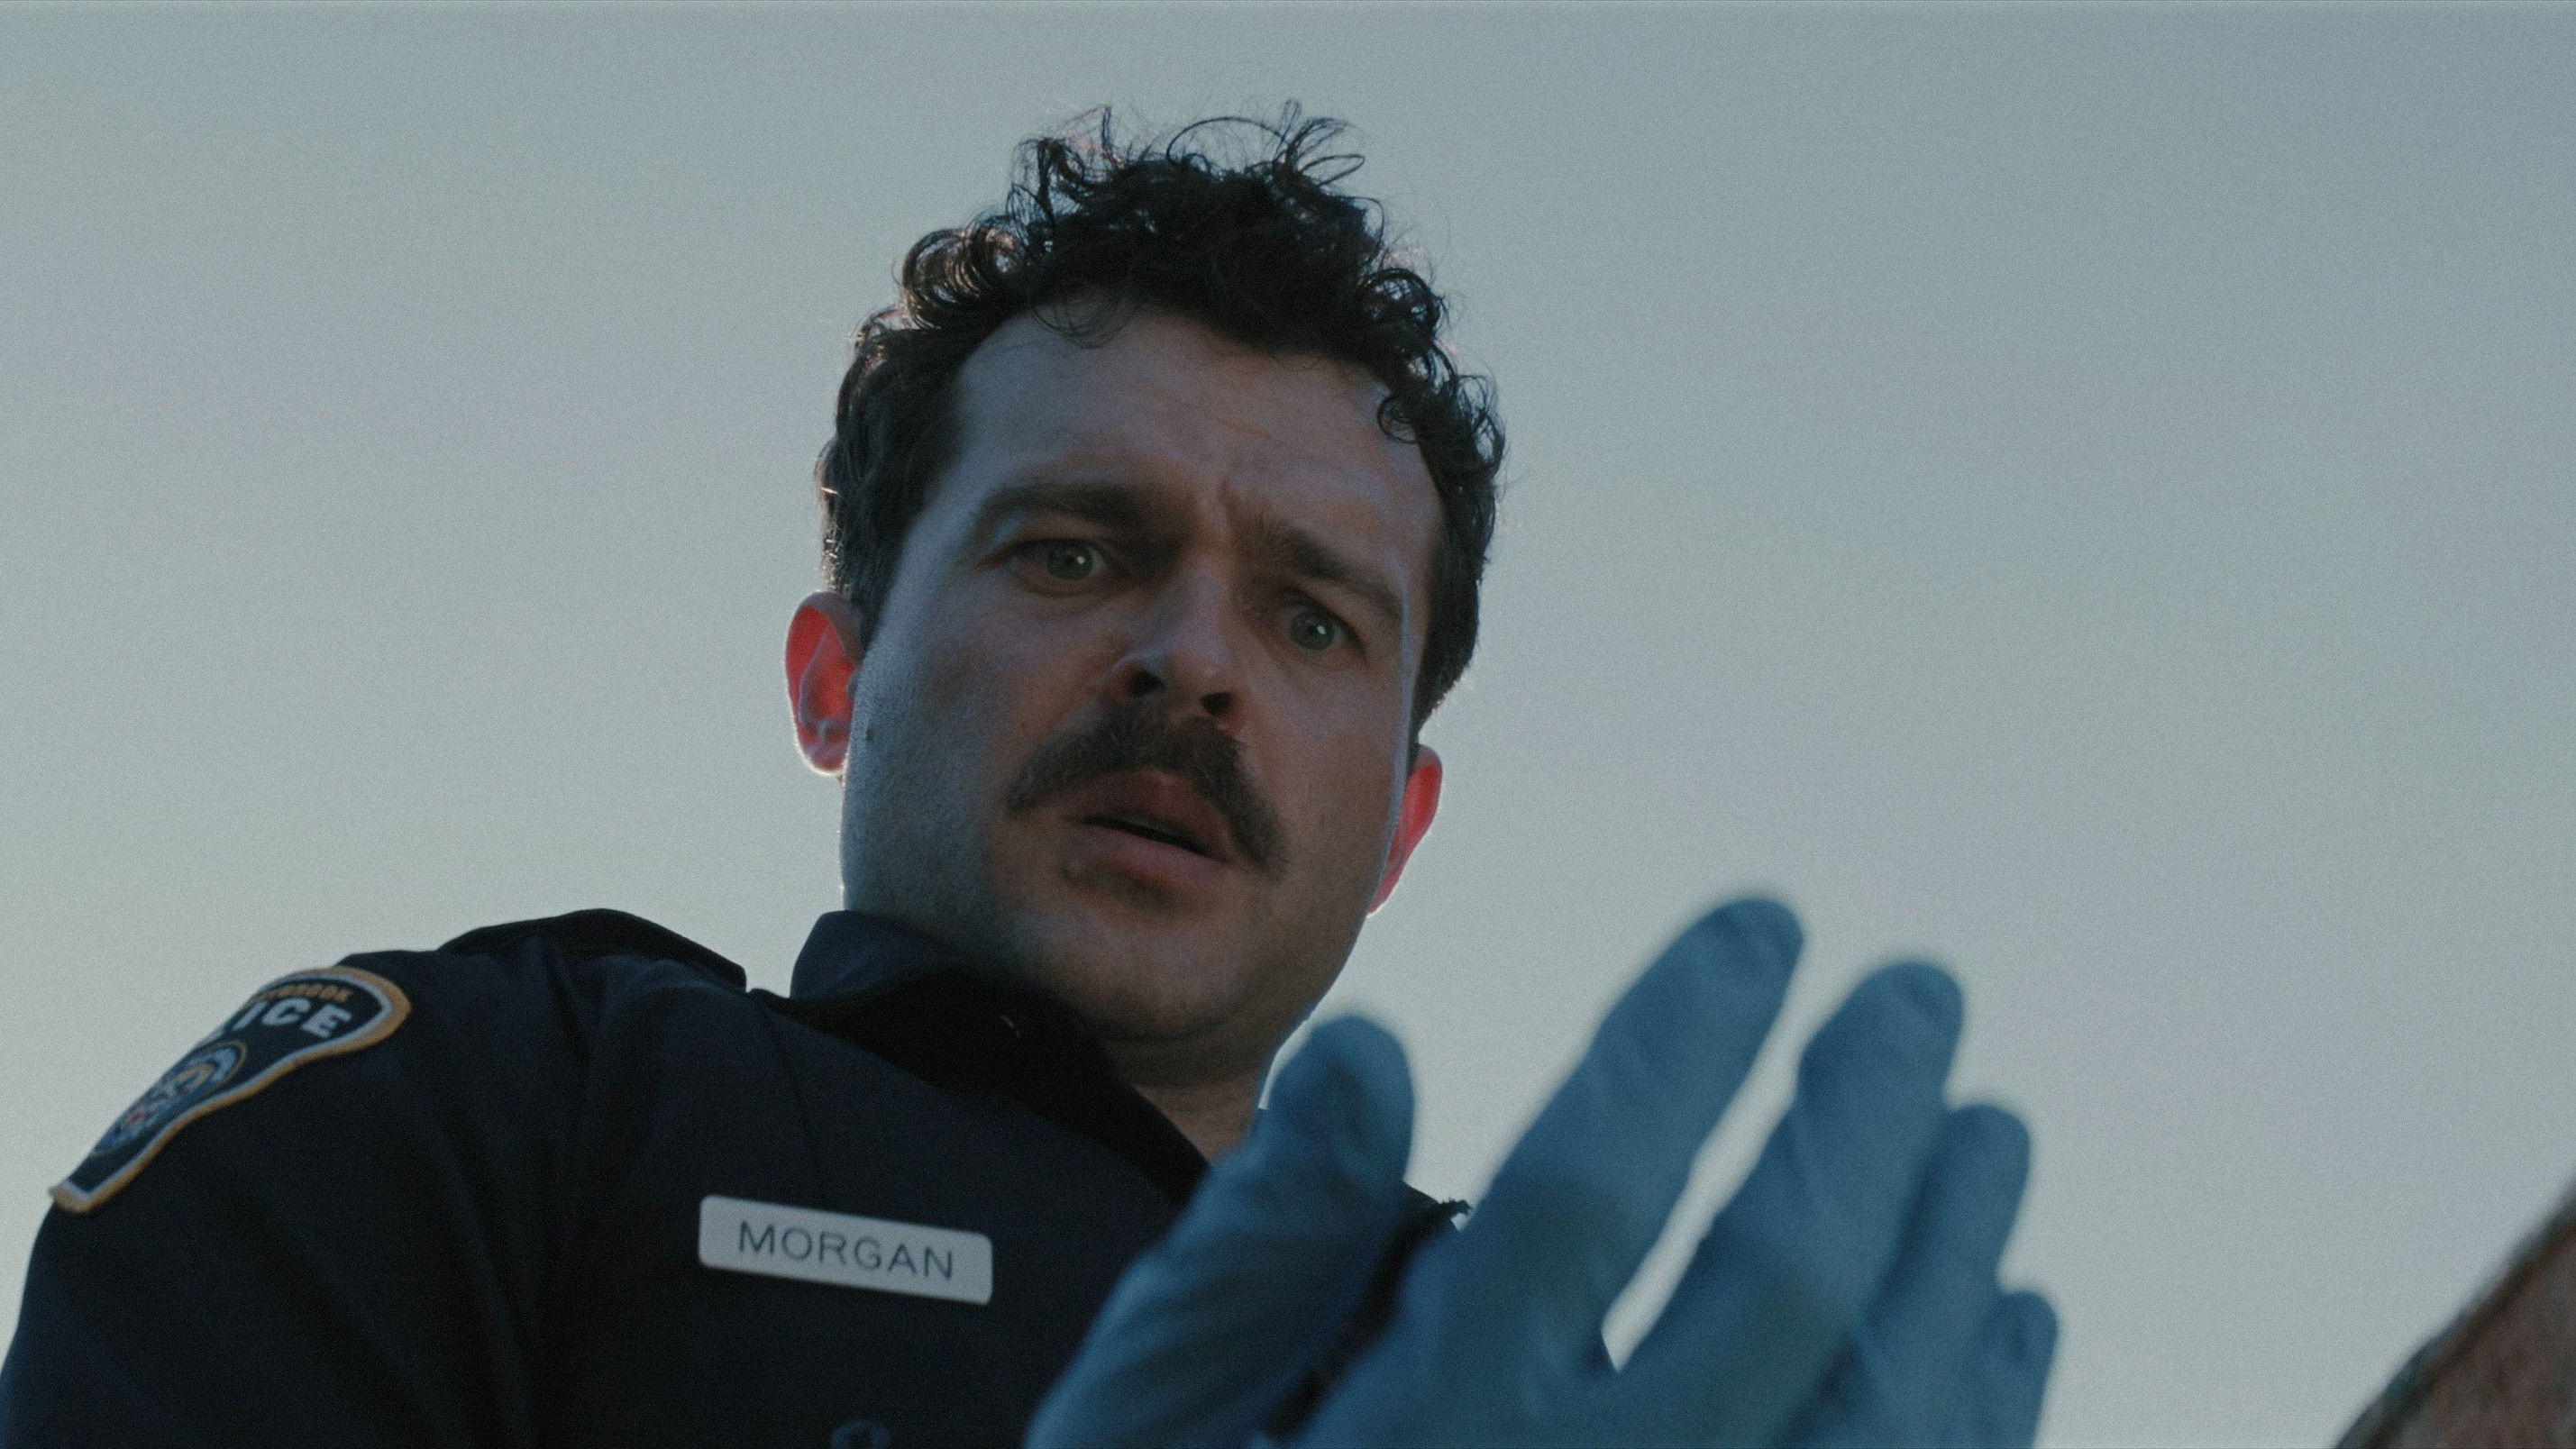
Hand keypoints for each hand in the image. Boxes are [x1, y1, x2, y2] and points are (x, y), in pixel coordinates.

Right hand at [1027, 898, 2057, 1447]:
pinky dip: (1984, 1415)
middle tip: (1919, 994)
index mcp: (1419, 1442)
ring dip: (1956, 1254)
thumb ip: (1257, 1250)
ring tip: (1991, 1132)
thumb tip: (1373, 1047)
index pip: (1586, 1187)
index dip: (1687, 1036)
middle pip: (1778, 1287)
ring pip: (1883, 1416)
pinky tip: (2010, 1322)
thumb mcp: (1146, 1427)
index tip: (1761, 928)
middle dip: (1865, 1116)